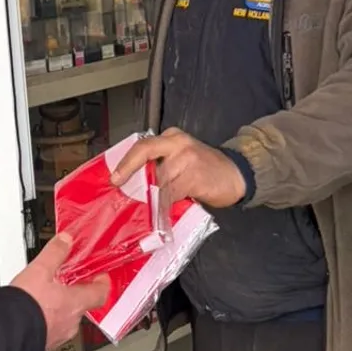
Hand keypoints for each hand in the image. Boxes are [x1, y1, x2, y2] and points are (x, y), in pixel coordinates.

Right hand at [10, 234, 110, 350]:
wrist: (6, 334)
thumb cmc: (26, 306)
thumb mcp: (40, 270)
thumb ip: (55, 253)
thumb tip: (65, 241)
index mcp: (75, 302)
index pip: (100, 293)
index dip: (102, 283)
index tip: (100, 277)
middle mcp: (71, 322)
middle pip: (82, 306)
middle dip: (75, 294)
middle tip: (67, 284)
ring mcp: (58, 336)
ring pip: (65, 319)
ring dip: (59, 309)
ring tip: (45, 298)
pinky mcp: (44, 344)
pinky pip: (51, 330)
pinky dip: (46, 321)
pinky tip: (33, 314)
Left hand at [110, 127, 246, 209]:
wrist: (236, 174)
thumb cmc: (205, 170)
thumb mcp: (181, 160)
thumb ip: (161, 166)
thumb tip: (133, 184)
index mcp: (171, 138)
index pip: (142, 145)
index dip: (126, 162)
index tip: (114, 178)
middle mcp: (178, 143)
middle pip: (146, 155)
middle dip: (131, 174)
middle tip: (120, 189)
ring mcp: (188, 158)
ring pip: (159, 178)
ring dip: (150, 196)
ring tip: (145, 207)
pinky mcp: (196, 176)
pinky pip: (173, 193)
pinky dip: (164, 205)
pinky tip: (162, 213)